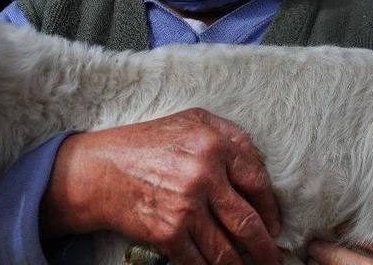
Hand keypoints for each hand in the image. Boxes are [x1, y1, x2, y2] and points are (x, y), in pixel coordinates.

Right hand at [40, 108, 282, 263]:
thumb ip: (230, 136)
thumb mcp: (192, 121)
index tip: (274, 223)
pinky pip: (200, 262)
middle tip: (273, 258)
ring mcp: (185, 207)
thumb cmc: (146, 143)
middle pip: (249, 223)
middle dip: (265, 248)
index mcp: (213, 144)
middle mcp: (203, 174)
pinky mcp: (168, 233)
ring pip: (227, 250)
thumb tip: (263, 167)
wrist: (98, 171)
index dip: (271, 208)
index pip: (259, 183)